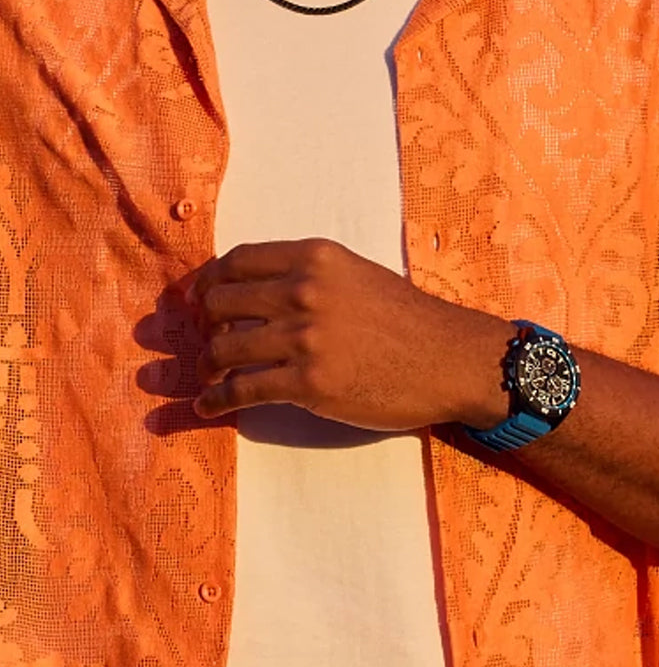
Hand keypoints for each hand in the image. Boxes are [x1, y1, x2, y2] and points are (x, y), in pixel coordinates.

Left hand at [185, 238, 512, 429]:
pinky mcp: (308, 384)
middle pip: (222, 302)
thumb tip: (264, 292)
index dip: (210, 280)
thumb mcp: (360, 276)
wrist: (450, 361)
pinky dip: (216, 401)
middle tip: (207, 339)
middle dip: (206, 324)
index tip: (200, 297)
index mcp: (315, 259)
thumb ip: (313, 277)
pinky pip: (242, 390)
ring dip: (208, 364)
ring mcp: (304, 339)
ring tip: (208, 375)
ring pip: (225, 348)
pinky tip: (207, 407)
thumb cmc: (412, 321)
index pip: (238, 261)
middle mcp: (303, 292)